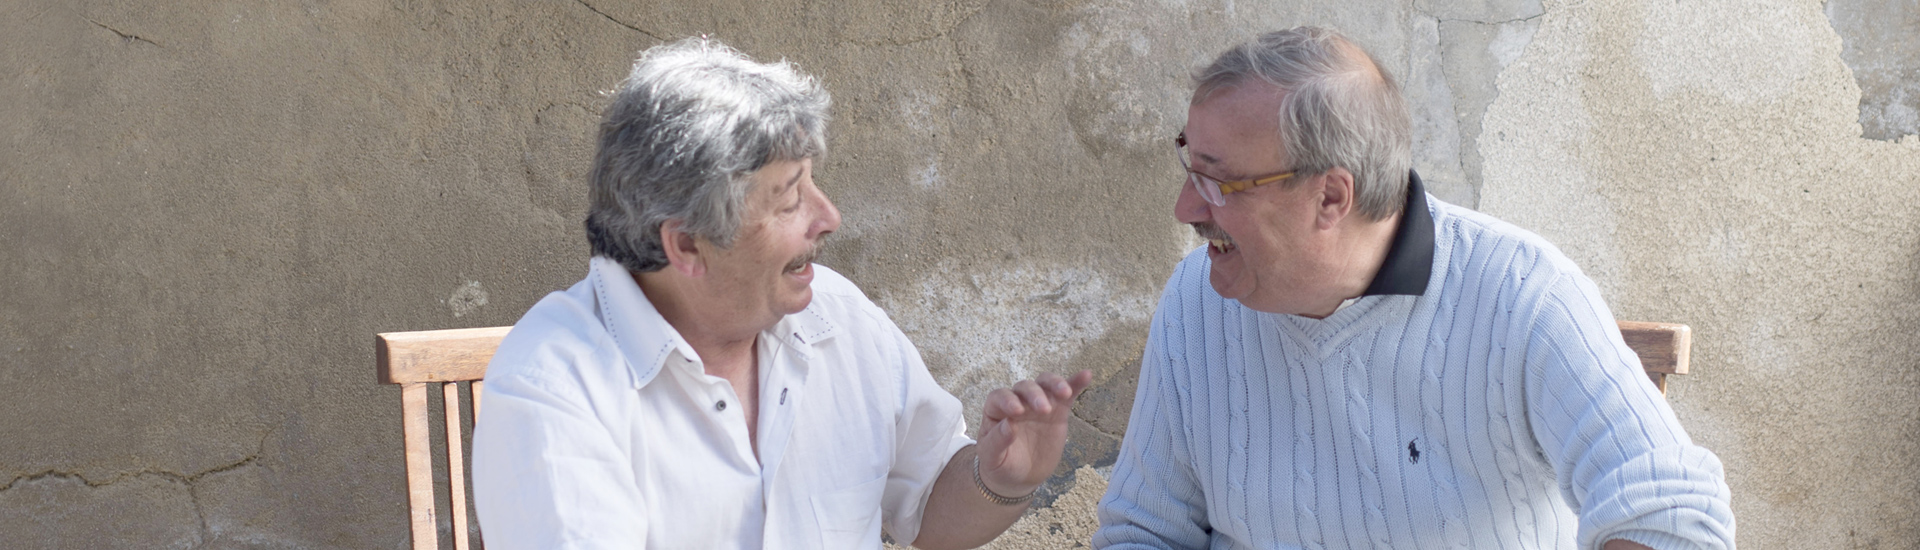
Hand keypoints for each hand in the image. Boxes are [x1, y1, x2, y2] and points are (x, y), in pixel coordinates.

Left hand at [974, 370, 1093, 496]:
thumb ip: (997, 441)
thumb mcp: (993, 458)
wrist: (1020, 476)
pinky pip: (1067, 394)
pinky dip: (1076, 383)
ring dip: (1055, 384)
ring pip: (1045, 384)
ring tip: (1065, 393)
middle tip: (1044, 410)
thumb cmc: (1001, 464)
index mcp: (996, 410)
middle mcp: (1017, 401)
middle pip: (1025, 388)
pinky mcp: (1057, 411)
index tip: (1017, 412)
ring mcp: (1038, 404)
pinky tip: (1086, 375)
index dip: (1008, 400)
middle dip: (1035, 395)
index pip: (1000, 397)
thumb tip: (1009, 424)